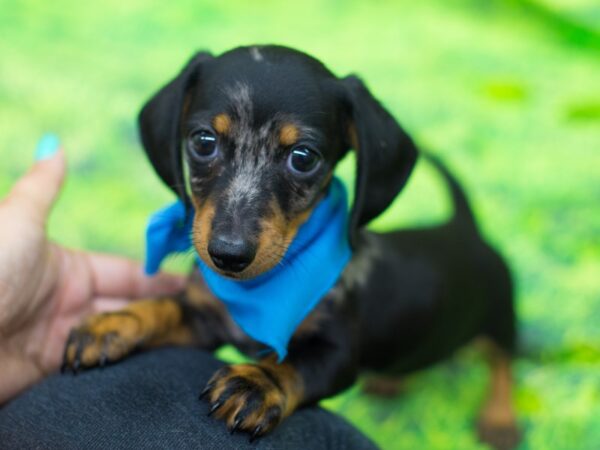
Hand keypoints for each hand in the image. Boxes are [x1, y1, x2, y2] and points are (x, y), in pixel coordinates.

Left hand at [0, 136, 184, 402]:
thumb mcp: (17, 222)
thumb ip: (43, 187)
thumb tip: (55, 144)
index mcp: (69, 269)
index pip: (126, 274)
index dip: (158, 278)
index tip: (192, 284)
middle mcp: (70, 303)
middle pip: (127, 307)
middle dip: (160, 311)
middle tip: (201, 320)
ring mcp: (63, 337)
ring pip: (118, 337)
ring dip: (147, 338)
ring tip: (188, 342)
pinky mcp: (54, 370)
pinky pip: (99, 365)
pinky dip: (125, 363)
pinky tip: (154, 362)